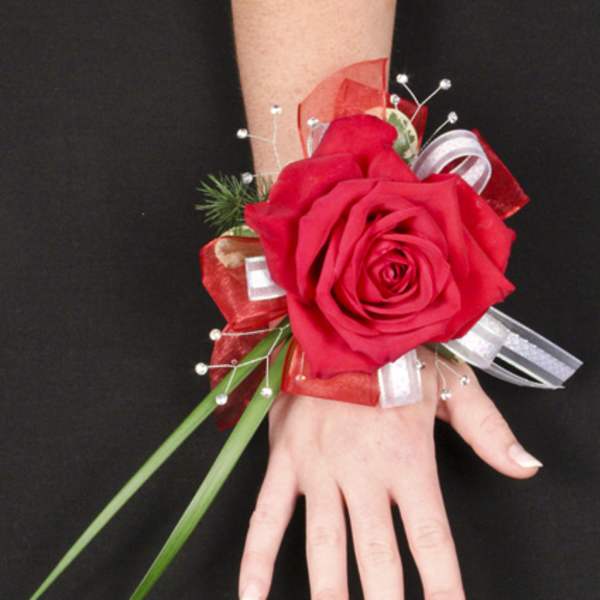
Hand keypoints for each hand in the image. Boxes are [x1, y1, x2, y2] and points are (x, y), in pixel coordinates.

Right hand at [238, 348, 541, 599]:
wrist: (338, 323)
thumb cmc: (396, 353)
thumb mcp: (451, 384)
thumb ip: (489, 430)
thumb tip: (526, 467)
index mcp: (408, 457)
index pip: (432, 538)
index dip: (444, 587)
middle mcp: (363, 471)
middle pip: (378, 556)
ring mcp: (320, 467)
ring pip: (324, 545)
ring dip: (330, 593)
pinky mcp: (286, 458)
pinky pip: (266, 513)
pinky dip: (257, 556)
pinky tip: (253, 595)